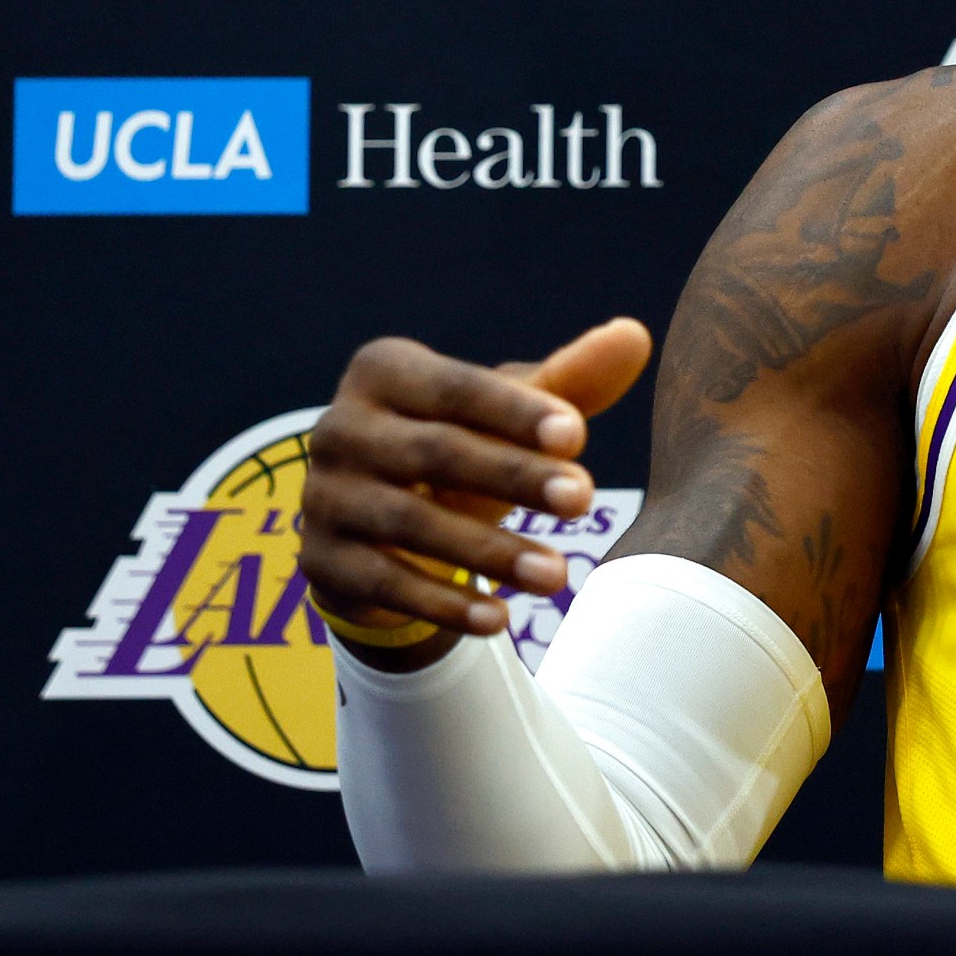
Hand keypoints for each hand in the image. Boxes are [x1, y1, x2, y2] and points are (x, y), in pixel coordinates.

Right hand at [299, 318, 652, 644]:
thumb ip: (569, 379)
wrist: (380, 526)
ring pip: (411, 524)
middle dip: (514, 477)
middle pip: (435, 452)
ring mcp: (321, 497)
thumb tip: (635, 336)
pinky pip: (385, 584)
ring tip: (559, 574)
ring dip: (488, 553)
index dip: (516, 411)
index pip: (457, 388)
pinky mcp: (320, 561)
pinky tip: (499, 619)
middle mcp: (338, 427)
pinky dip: (443, 604)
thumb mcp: (509, 416)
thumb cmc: (459, 447)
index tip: (579, 435)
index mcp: (383, 371)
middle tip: (586, 500)